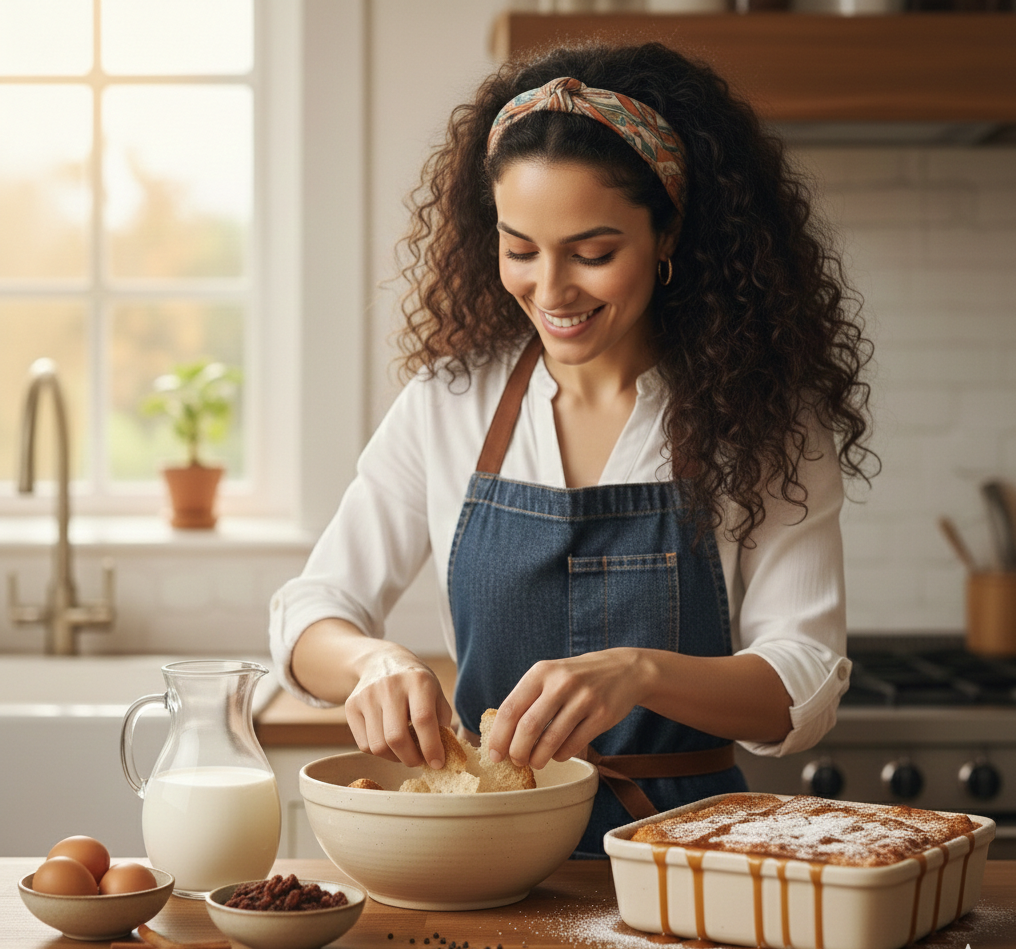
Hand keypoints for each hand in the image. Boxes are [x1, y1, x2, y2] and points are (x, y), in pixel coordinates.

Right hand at [345, 646, 452, 769]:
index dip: (431, 747)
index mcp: (418, 681)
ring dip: (395, 758)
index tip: (438, 763)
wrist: (381, 661)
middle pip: (396, 737)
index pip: (423, 720)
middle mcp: (390, 686)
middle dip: (411, 759)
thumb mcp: (436, 692)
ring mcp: (367, 695)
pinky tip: (389, 743)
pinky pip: (364, 745)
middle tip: (419, 761)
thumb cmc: (415, 683)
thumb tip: (444, 753)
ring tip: (405, 752)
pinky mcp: (351, 706)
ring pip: (378, 746)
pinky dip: (380, 753)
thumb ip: (442, 721)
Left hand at [486, 649, 642, 769]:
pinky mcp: (601, 715)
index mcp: (541, 672)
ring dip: (538, 758)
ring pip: (551, 741)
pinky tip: (558, 754)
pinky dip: (560, 755)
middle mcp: (561, 683)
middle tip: (516, 761)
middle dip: (517, 752)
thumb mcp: (550, 675)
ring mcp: (583, 699)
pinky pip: (573, 745)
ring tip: (535, 762)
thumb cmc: (576, 678)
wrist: (623, 670)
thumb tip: (501, 737)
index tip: (493, 755)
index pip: (510, 708)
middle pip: (528, 727)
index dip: (498, 737)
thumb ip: (527, 699)